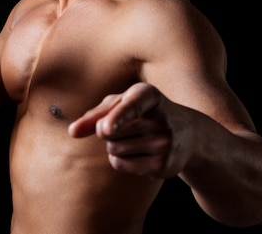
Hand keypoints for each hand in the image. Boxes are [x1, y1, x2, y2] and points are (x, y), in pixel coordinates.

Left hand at [68, 82, 193, 178]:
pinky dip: (121, 160)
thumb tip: (72, 132)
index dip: (117, 117)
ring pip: (113, 149)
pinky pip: (120, 165)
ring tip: (138, 138)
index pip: (131, 106)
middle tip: (130, 125)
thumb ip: (95, 115)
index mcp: (148, 95)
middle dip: (108, 130)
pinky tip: (140, 152)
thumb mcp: (122, 104)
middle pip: (108, 131)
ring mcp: (164, 144)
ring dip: (115, 146)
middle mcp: (159, 118)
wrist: (188, 135)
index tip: (106, 128)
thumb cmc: (143, 113)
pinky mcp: (162, 166)